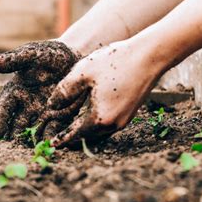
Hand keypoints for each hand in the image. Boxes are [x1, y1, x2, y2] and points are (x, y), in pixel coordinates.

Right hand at [0, 41, 82, 139]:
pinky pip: (53, 130)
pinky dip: (50, 138)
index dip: (0, 120)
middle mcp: (27, 106)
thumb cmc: (48, 54)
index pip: (4, 109)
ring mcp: (42, 113)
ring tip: (29, 151)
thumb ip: (10, 61)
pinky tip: (48, 145)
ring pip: (33, 131)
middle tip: (11, 148)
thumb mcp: (30, 55)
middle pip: (17, 125)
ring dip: (31, 141)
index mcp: (16, 92)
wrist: (74, 56)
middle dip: (14, 137)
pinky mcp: (59, 117)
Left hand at [47, 40, 162, 146]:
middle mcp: (113, 125)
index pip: (76, 134)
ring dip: (85, 132)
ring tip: (71, 130)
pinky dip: (96, 125)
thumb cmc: (115, 62)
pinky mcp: (130, 113)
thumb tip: (51, 105)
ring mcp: (123, 120)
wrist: (150, 56)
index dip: (62, 139)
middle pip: (87, 137)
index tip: (52, 144)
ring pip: (98, 132)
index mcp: (100, 118)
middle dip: (73, 138)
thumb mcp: (83, 73)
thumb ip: (64, 91)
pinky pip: (108, 125)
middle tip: (58, 140)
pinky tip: (89, 117)